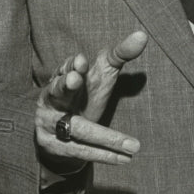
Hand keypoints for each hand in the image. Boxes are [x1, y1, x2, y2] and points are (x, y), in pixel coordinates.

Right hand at [35, 30, 147, 165]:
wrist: (59, 130)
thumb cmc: (85, 93)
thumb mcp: (101, 72)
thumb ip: (119, 54)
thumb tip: (143, 35)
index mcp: (62, 78)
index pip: (64, 69)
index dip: (71, 66)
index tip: (81, 61)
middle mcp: (51, 99)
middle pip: (57, 92)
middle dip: (65, 85)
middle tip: (75, 79)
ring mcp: (50, 124)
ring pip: (76, 129)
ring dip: (102, 136)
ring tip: (128, 143)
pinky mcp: (54, 147)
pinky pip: (81, 151)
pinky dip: (105, 155)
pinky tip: (125, 158)